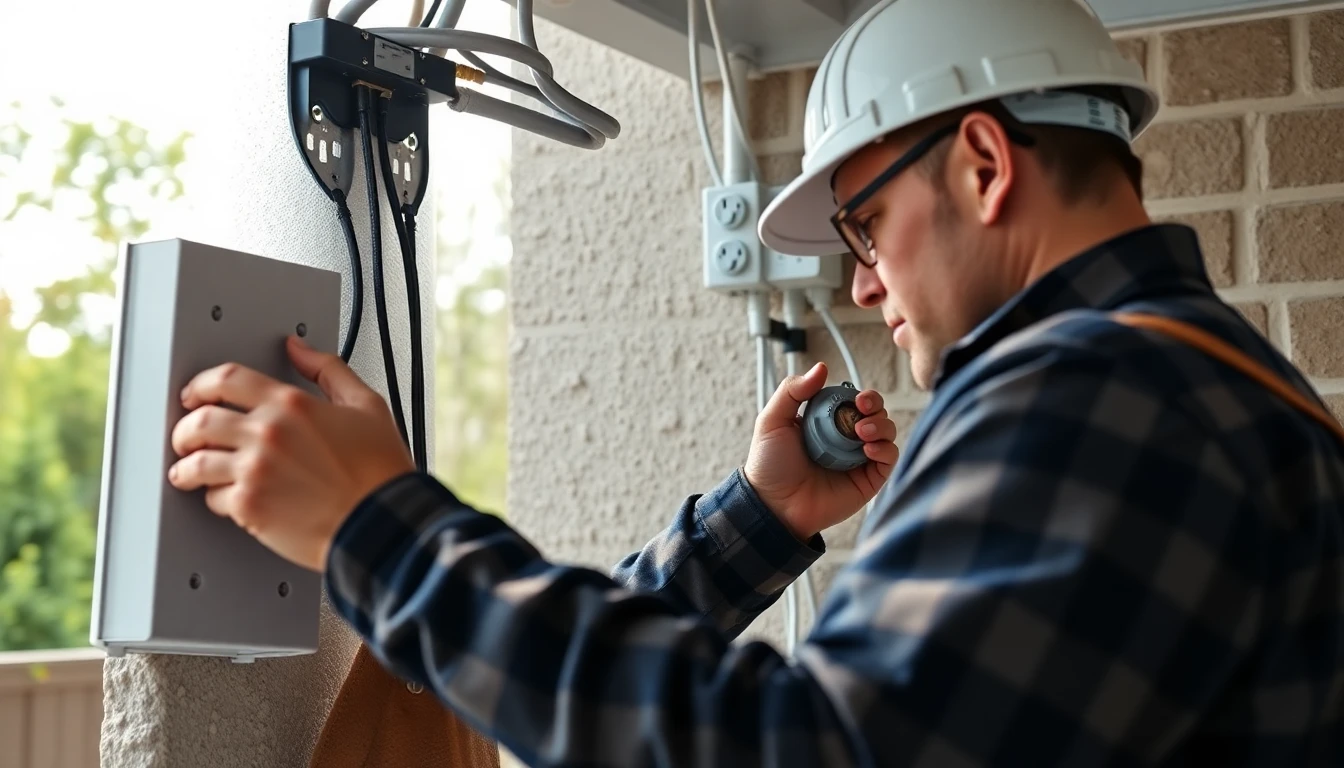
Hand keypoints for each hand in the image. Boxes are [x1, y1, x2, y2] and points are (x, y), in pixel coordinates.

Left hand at [167, 336, 414, 570]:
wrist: (381, 522)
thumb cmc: (379, 472)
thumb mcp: (367, 405)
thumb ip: (329, 370)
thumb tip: (300, 350)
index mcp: (291, 405)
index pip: (225, 379)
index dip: (201, 385)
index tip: (196, 395)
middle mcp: (268, 434)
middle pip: (200, 421)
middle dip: (185, 429)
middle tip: (186, 437)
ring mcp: (255, 471)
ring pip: (195, 463)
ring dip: (186, 467)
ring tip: (188, 471)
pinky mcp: (250, 507)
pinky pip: (212, 499)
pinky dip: (214, 499)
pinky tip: (224, 498)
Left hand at [743, 363, 898, 541]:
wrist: (774, 505)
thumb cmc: (770, 466)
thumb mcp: (772, 421)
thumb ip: (793, 391)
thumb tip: (822, 368)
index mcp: (826, 422)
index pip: (853, 400)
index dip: (860, 395)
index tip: (857, 397)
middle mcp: (845, 438)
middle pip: (875, 413)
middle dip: (876, 406)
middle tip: (863, 408)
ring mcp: (858, 459)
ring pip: (887, 433)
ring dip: (882, 425)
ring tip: (863, 432)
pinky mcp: (868, 480)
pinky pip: (889, 459)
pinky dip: (886, 449)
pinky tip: (868, 449)